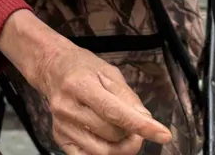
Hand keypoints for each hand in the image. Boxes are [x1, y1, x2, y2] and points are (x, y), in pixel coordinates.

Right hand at [0, 11, 171, 154]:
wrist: (52, 69)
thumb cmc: (83, 68)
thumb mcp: (109, 72)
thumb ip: (127, 97)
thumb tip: (145, 120)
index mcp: (80, 84)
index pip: (114, 111)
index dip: (141, 125)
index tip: (163, 134)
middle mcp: (67, 106)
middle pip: (111, 134)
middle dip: (131, 133)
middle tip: (134, 123)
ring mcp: (61, 124)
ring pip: (103, 150)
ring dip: (121, 145)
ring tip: (122, 130)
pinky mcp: (59, 137)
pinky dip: (105, 153)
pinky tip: (108, 140)